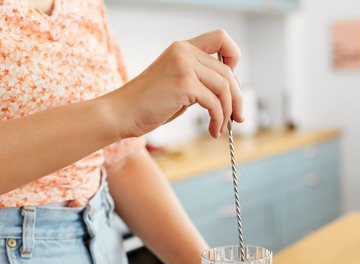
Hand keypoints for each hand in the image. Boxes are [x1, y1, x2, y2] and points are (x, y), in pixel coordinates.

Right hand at [106, 29, 243, 138]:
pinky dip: (218, 119)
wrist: (121, 113)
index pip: (221, 38)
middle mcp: (184, 51)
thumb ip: (201, 80)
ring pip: (224, 87)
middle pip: (227, 70)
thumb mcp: (178, 85)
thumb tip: (233, 88)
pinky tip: (213, 130)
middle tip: (238, 117)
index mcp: (183, 48)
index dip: (234, 56)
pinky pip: (214, 102)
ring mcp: (183, 66)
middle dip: (237, 97)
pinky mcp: (183, 84)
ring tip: (222, 127)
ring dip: (228, 111)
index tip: (233, 82)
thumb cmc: (148, 104)